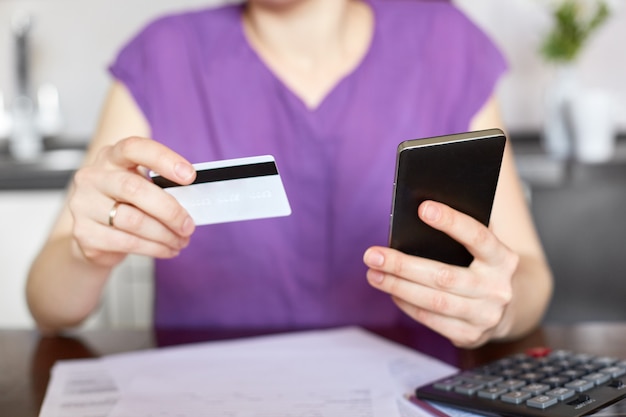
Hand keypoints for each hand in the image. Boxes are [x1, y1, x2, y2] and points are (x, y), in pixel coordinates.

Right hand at [69, 136, 196, 267]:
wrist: (91, 234)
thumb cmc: (123, 204)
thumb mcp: (140, 187)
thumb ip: (160, 188)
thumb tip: (193, 202)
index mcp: (111, 157)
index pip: (135, 148)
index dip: (163, 159)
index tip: (189, 176)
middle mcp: (93, 177)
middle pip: (135, 189)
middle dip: (170, 210)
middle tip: (188, 225)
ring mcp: (84, 205)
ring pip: (134, 221)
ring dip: (165, 234)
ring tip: (181, 240)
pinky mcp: (84, 233)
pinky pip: (128, 242)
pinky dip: (155, 248)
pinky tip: (167, 249)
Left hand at [363, 200, 518, 347]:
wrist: (510, 306)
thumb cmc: (482, 266)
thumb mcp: (482, 247)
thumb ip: (461, 233)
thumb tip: (419, 214)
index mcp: (503, 259)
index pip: (478, 237)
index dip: (452, 221)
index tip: (423, 208)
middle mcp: (498, 289)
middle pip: (444, 276)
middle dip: (403, 265)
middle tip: (372, 255)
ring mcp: (486, 315)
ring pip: (434, 301)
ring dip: (397, 287)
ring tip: (374, 274)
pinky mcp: (471, 335)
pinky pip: (431, 320)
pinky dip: (407, 305)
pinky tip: (392, 292)